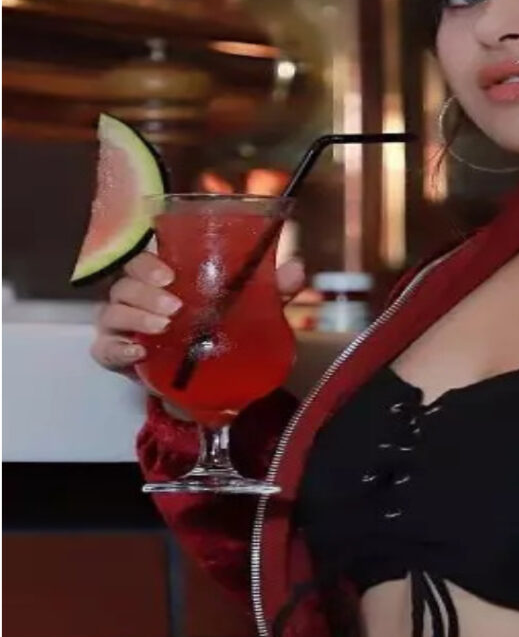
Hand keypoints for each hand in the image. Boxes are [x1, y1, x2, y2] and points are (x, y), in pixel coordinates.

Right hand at [90, 251, 305, 375]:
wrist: (209, 377)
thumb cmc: (222, 329)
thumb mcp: (252, 308)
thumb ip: (273, 287)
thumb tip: (296, 266)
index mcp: (166, 278)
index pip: (145, 259)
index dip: (150, 262)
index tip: (169, 274)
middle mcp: (139, 296)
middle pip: (125, 282)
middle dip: (145, 291)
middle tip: (175, 306)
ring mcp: (124, 325)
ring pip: (112, 311)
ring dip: (136, 316)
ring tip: (164, 326)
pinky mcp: (117, 354)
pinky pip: (104, 349)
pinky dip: (116, 349)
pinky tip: (138, 352)